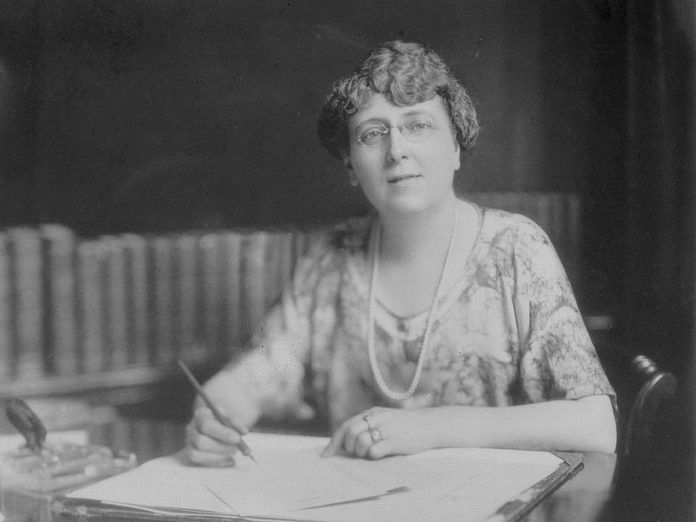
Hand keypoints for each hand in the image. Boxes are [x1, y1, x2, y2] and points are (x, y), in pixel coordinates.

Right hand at [186, 405, 249, 466]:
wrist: (224, 421)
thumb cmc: (229, 417)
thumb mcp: (234, 414)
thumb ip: (236, 421)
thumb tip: (243, 432)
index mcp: (201, 414)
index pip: (206, 425)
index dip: (223, 433)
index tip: (238, 438)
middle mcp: (192, 428)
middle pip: (200, 441)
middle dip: (221, 447)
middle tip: (236, 447)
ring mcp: (190, 442)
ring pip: (197, 455)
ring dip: (219, 455)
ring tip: (233, 451)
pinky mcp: (194, 454)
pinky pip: (202, 464)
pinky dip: (219, 463)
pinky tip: (231, 460)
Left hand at [321, 407, 439, 459]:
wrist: (431, 425)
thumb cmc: (407, 426)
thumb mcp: (387, 419)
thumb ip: (370, 425)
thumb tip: (348, 442)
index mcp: (373, 413)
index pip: (346, 425)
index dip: (335, 441)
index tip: (327, 454)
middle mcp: (378, 418)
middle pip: (350, 433)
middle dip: (348, 447)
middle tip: (356, 453)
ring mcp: (386, 429)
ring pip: (360, 443)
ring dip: (361, 453)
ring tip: (371, 453)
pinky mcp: (395, 441)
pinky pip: (374, 451)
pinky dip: (373, 456)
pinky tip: (381, 454)